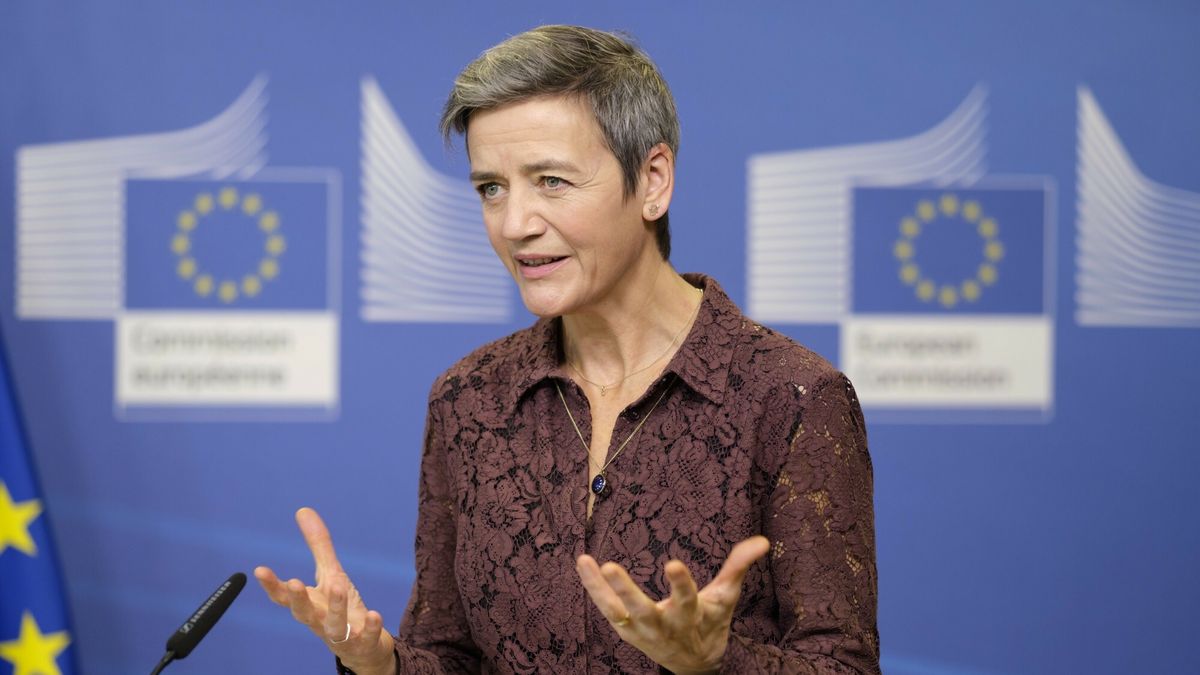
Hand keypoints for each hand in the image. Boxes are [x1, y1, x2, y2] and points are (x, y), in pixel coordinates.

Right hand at [254, 508, 395, 674]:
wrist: (363, 647)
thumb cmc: (340, 608)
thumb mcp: (330, 573)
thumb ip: (317, 545)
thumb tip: (303, 510)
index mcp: (309, 604)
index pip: (285, 597)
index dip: (271, 585)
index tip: (259, 570)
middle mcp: (320, 621)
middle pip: (303, 613)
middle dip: (297, 599)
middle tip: (293, 582)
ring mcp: (341, 635)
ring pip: (334, 625)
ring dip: (335, 607)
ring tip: (338, 585)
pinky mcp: (362, 643)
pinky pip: (365, 636)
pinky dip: (370, 627)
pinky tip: (374, 614)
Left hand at [576, 535, 769, 674]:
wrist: (694, 663)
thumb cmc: (710, 623)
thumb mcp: (726, 597)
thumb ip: (738, 566)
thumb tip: (762, 541)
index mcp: (690, 618)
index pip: (686, 601)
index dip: (680, 585)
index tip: (673, 564)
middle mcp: (663, 627)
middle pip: (643, 612)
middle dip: (627, 592)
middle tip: (610, 568)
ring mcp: (641, 631)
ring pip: (618, 613)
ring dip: (602, 589)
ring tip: (589, 562)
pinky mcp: (626, 630)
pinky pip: (606, 609)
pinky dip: (593, 588)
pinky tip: (583, 563)